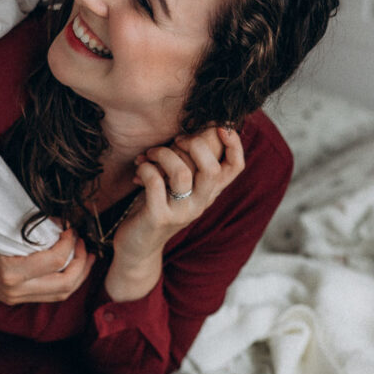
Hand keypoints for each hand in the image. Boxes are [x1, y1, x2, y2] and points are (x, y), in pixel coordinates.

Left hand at [105, 127, 244, 301]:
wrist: (138, 247)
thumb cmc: (157, 205)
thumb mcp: (177, 183)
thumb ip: (187, 161)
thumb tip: (191, 129)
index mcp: (210, 191)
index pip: (236, 167)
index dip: (234, 144)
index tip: (221, 126)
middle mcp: (201, 202)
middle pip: (212, 168)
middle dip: (193, 144)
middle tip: (175, 141)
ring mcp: (181, 212)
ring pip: (181, 172)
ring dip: (163, 154)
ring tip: (151, 155)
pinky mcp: (159, 217)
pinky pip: (155, 183)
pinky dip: (146, 169)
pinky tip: (140, 170)